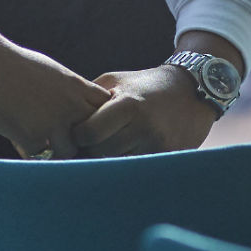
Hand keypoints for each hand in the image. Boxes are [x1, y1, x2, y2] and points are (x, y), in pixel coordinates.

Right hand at [0, 5, 108, 157]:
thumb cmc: (13, 64)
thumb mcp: (50, 71)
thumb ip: (68, 92)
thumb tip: (76, 106)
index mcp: (77, 88)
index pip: (106, 113)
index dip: (95, 123)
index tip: (81, 126)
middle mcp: (71, 106)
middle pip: (92, 138)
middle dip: (80, 144)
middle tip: (62, 143)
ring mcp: (53, 123)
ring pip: (68, 153)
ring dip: (54, 153)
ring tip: (38, 143)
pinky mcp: (33, 137)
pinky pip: (40, 158)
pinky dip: (29, 153)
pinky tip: (18, 141)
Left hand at [74, 65, 216, 157]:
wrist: (191, 90)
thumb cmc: (143, 85)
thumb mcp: (115, 81)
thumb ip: (88, 97)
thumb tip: (58, 118)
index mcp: (129, 105)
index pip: (89, 134)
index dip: (78, 136)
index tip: (77, 133)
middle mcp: (145, 128)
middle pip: (102, 153)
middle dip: (90, 151)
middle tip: (86, 146)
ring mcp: (159, 146)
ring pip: (118, 165)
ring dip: (107, 161)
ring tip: (104, 150)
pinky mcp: (169, 157)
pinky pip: (137, 169)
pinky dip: (126, 165)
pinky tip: (123, 155)